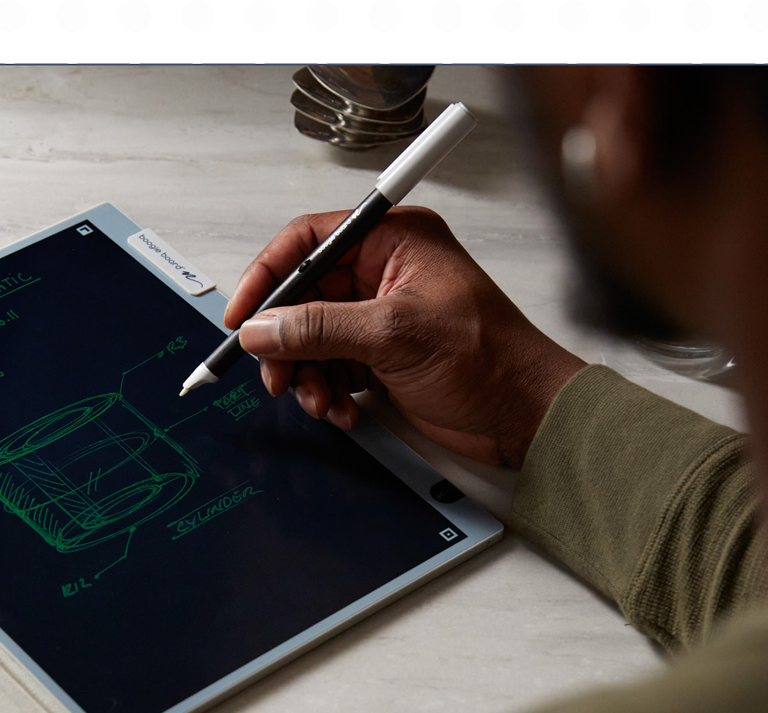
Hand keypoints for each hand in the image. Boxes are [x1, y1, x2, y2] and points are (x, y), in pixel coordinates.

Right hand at [227, 207, 585, 467]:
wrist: (524, 416)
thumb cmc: (491, 360)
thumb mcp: (396, 336)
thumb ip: (321, 328)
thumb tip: (265, 328)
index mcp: (394, 241)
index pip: (309, 242)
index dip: (269, 277)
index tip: (243, 316)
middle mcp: (385, 273)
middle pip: (303, 297)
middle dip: (286, 340)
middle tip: (277, 374)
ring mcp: (381, 317)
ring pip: (311, 338)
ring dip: (307, 374)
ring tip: (320, 399)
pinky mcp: (381, 356)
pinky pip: (330, 367)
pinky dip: (327, 391)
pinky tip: (343, 409)